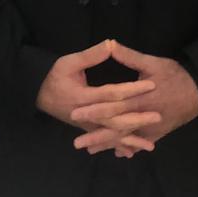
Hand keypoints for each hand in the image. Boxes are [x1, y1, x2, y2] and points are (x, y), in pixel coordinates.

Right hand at [37, 40, 159, 156]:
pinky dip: (118, 147)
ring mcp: (87, 125)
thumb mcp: (68, 62)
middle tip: (158, 116)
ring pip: (112, 135)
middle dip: (137, 119)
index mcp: (83, 96)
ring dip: (131, 140)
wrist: (39, 95)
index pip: (112, 93)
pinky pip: (105, 141)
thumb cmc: (54, 77)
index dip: (132, 89)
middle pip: (115, 119)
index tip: (151, 84)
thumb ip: (90, 55)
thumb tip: (110, 44)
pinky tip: (131, 153)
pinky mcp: (87, 129)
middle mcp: (86, 115)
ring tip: (150, 146)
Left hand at [72, 41, 197, 156]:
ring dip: (109, 144)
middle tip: (77, 142)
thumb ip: (129, 56)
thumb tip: (109, 43)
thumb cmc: (175, 75)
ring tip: (90, 150)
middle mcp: (144, 116)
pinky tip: (118, 153)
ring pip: (127, 138)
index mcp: (140, 98)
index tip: (76, 114)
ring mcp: (152, 127)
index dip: (94, 110)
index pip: (112, 106)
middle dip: (96, 135)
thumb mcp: (152, 63)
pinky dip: (130, 147)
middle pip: (116, 128)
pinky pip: (142, 142)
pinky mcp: (159, 132)